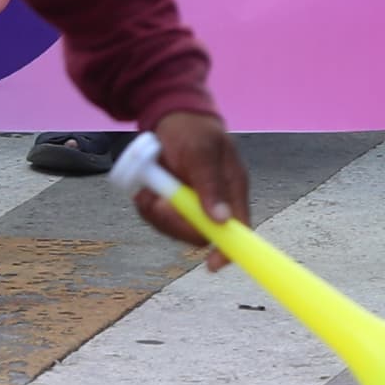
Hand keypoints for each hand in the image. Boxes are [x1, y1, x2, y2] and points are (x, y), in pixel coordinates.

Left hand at [132, 107, 248, 248]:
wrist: (170, 120)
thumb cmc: (193, 132)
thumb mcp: (202, 152)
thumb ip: (211, 185)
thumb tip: (222, 220)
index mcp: (232, 189)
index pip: (238, 228)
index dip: (229, 249)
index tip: (213, 264)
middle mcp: (215, 203)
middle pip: (200, 235)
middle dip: (175, 224)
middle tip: (158, 203)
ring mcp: (192, 206)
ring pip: (175, 230)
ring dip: (156, 215)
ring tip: (150, 190)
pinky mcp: (172, 205)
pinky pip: (158, 221)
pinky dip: (147, 209)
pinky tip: (147, 190)